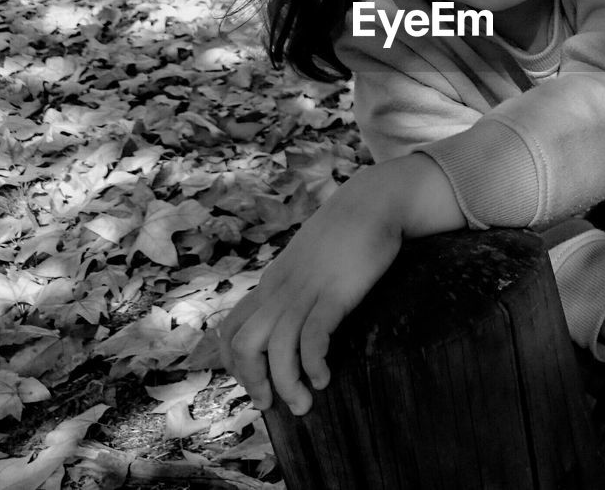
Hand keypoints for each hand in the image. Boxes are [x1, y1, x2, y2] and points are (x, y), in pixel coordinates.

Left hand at [217, 172, 402, 414]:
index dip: (235, 364)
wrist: (372, 201)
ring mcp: (306, 290)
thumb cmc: (345, 233)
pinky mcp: (335, 292)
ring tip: (304, 404)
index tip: (257, 383)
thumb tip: (293, 317)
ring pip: (277, 347)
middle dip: (254, 382)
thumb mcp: (307, 260)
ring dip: (286, 384)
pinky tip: (324, 377)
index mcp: (271, 283)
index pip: (231, 329)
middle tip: (274, 403)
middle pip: (244, 344)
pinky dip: (313, 363)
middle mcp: (281, 289)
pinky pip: (313, 335)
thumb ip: (295, 285)